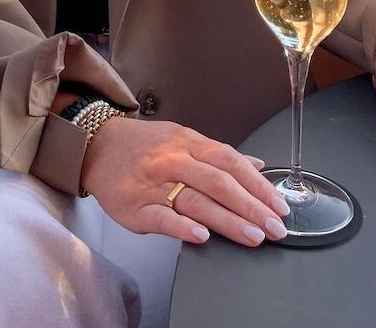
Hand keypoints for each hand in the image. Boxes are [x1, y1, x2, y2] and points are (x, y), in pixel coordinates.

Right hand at [79, 117, 290, 246]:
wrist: (97, 146)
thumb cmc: (144, 145)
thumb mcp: (182, 138)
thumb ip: (218, 155)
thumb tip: (257, 165)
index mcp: (188, 142)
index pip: (230, 162)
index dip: (257, 184)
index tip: (278, 205)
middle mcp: (173, 160)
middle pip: (218, 183)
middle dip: (251, 206)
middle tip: (275, 227)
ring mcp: (154, 184)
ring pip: (196, 201)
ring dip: (228, 221)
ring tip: (253, 237)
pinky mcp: (136, 206)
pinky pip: (162, 218)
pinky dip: (183, 228)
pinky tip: (202, 237)